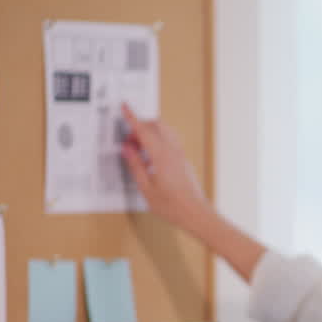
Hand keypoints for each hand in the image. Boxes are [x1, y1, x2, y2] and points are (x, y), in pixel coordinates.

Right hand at [120, 104, 217, 234]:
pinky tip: (150, 158)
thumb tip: (127, 149)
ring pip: (165, 132)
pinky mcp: (184, 161)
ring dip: (151, 133)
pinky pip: (170, 142)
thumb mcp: (146, 188)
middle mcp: (173, 152)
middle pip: (157, 125)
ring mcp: (181, 155)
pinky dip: (158, 141)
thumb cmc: (172, 206)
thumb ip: (135, 166)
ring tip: (139, 150)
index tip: (125, 107)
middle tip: (129, 141)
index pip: (144, 131)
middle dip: (141, 126)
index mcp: (162, 157)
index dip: (133, 118)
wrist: (196, 214)